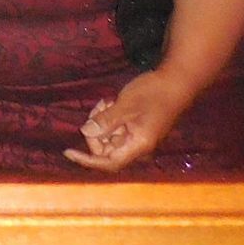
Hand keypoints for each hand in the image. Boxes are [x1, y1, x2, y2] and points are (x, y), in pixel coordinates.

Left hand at [65, 68, 191, 172]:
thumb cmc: (153, 93)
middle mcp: (138, 147)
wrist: (176, 82)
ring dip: (102, 120)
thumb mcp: (125, 106)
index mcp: (138, 146)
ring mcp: (138, 138)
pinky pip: (117, 129)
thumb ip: (105, 121)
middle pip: (106, 149)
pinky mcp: (137, 129)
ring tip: (107, 102)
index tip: (67, 152)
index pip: (108, 163)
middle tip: (100, 107)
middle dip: (96, 130)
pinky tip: (112, 102)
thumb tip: (85, 132)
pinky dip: (110, 117)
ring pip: (109, 137)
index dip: (86, 160)